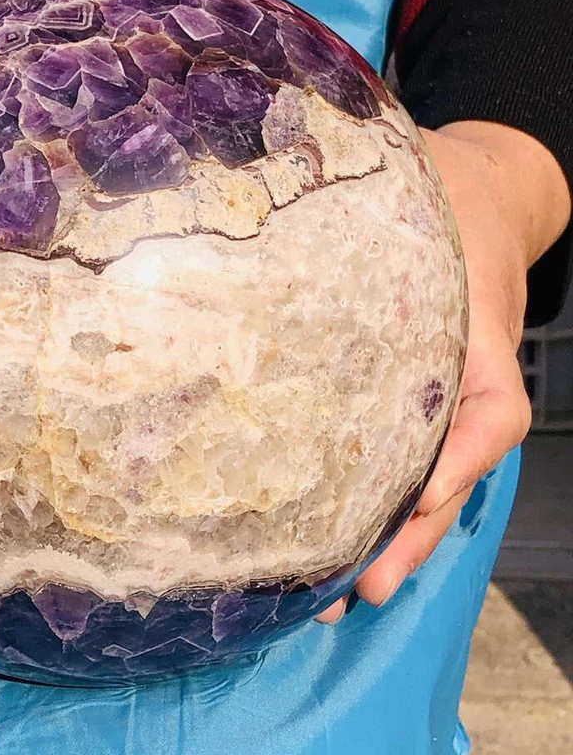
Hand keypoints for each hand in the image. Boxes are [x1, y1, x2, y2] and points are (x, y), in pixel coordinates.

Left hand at [319, 120, 570, 622]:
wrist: (479, 185)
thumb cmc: (448, 190)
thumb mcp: (423, 184)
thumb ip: (380, 186)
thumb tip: (273, 164)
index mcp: (476, 340)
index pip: (486, 415)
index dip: (455, 466)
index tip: (412, 510)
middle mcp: (462, 378)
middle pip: (448, 474)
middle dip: (404, 536)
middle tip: (354, 592)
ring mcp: (438, 391)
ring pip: (422, 478)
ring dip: (381, 536)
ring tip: (328, 595)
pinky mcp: (407, 390)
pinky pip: (396, 451)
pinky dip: (366, 496)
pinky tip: (318, 528)